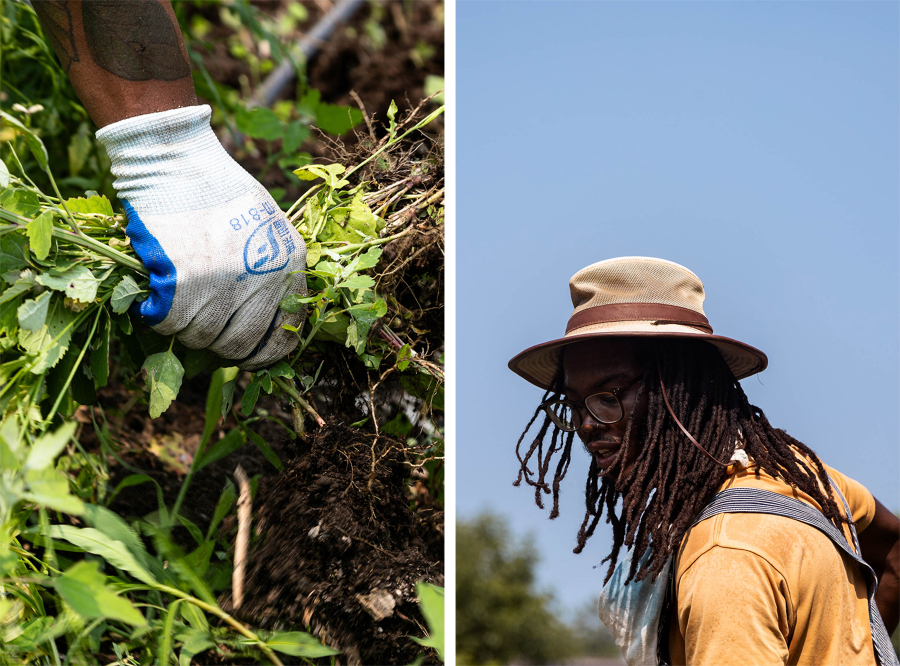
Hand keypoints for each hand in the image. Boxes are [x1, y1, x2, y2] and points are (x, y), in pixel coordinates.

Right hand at [96, 105, 305, 369]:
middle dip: (221, 346)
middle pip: (239, 344)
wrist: (176, 160)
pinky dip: (159, 317)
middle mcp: (261, 281)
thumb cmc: (219, 188)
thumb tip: (267, 318)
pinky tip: (157, 298)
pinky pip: (169, 325)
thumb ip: (272, 269)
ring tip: (178, 304)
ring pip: (202, 338)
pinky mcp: (182, 285)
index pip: (284, 335)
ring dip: (187, 329)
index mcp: (288, 265)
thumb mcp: (267, 225)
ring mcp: (222, 286)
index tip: (247, 353)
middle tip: (204, 332)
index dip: (263, 352)